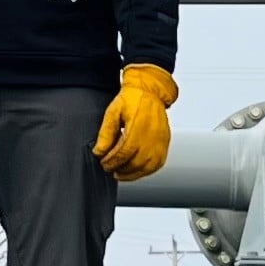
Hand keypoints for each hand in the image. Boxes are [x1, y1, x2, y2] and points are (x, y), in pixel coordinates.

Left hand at [93, 64, 175, 180]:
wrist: (150, 91)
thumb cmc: (132, 99)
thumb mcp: (113, 112)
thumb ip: (106, 133)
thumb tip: (99, 151)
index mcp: (138, 126)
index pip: (124, 152)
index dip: (111, 161)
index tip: (103, 162)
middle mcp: (152, 136)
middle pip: (135, 162)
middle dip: (119, 168)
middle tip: (108, 168)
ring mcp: (160, 141)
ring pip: (147, 167)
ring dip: (132, 174)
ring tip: (120, 173)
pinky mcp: (165, 144)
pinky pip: (157, 164)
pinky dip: (145, 171)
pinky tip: (135, 170)